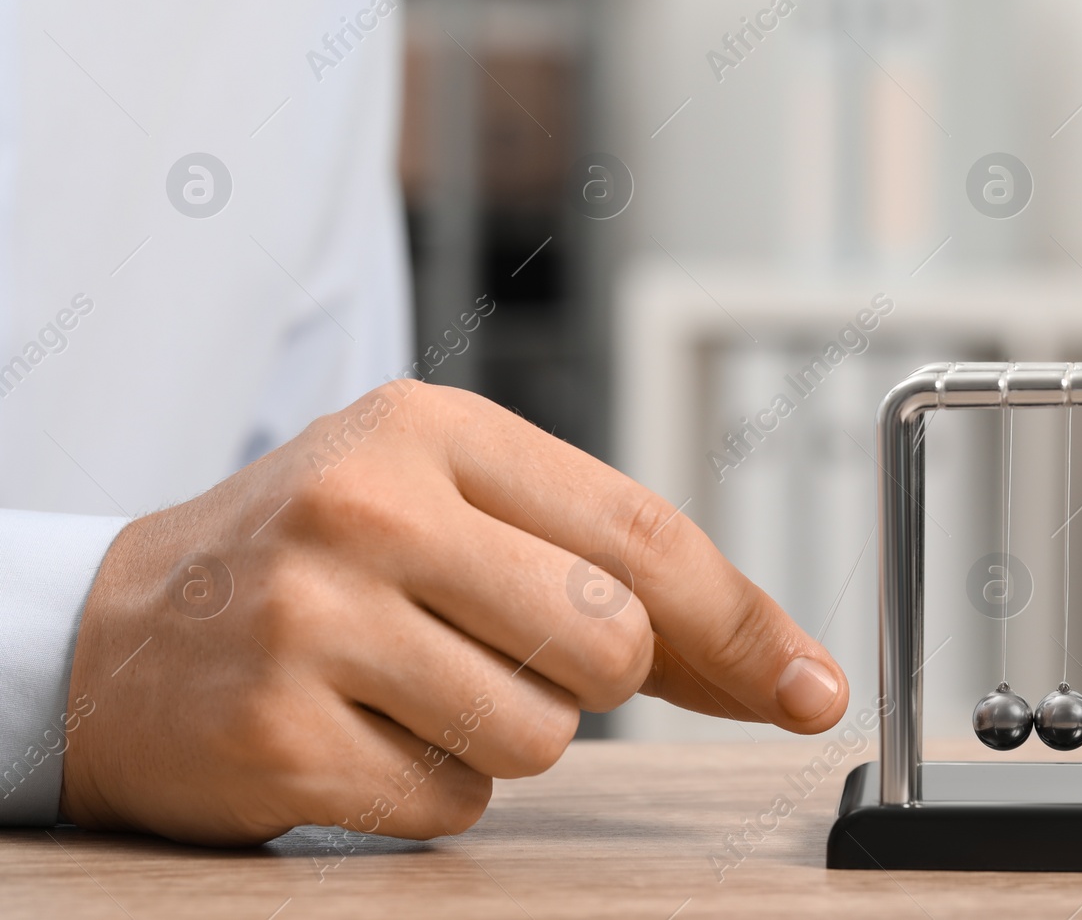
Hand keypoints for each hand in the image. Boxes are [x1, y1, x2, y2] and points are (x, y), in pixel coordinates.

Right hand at [59, 382, 847, 844]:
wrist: (121, 633)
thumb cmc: (321, 561)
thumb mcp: (449, 505)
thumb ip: (605, 566)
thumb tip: (781, 668)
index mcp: (433, 428)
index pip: (642, 530)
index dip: (744, 620)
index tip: (811, 688)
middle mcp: (374, 506)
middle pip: (610, 638)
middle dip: (593, 675)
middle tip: (501, 648)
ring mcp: (316, 619)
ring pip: (542, 734)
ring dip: (503, 733)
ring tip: (411, 684)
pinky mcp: (278, 733)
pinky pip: (453, 802)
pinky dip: (434, 786)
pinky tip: (362, 731)